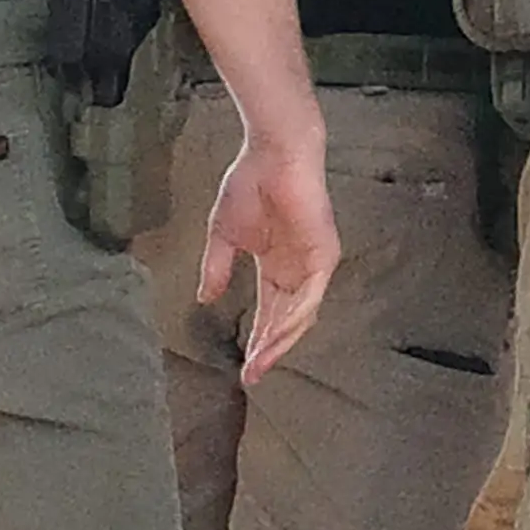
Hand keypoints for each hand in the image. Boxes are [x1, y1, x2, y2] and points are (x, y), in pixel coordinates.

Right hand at [204, 125, 342, 378]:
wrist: (271, 153)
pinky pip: (312, 294)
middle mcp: (297, 270)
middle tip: (251, 376)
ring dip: (281, 340)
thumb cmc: (250, 183)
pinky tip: (278, 335)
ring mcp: (313, 263)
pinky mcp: (324, 253)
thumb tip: (204, 300)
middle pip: (286, 321)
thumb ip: (216, 268)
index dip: (256, 341)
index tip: (243, 369)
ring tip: (260, 362)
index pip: (268, 313)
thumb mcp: (223, 235)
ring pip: (301, 314)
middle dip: (268, 350)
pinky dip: (295, 317)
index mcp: (276, 266)